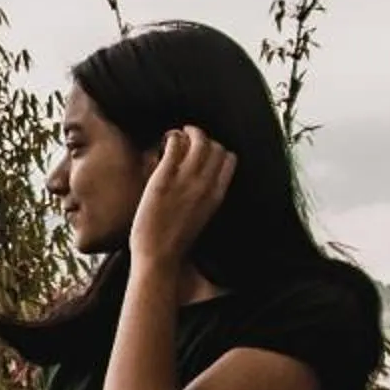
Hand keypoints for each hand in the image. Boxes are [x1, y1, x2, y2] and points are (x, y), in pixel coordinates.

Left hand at [130, 125, 234, 267]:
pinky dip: (172, 137)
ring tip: (176, 135)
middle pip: (216, 146)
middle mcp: (205, 185)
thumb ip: (203, 197)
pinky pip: (175, 145)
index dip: (216, 149)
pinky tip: (164, 141)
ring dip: (188, 132)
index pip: (229, 159)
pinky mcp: (163, 179)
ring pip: (199, 141)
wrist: (159, 257)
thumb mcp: (200, 216)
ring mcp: (186, 181)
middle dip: (202, 138)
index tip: (202, 150)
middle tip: (187, 138)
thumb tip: (197, 184)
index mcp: (217, 195)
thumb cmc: (174, 241)